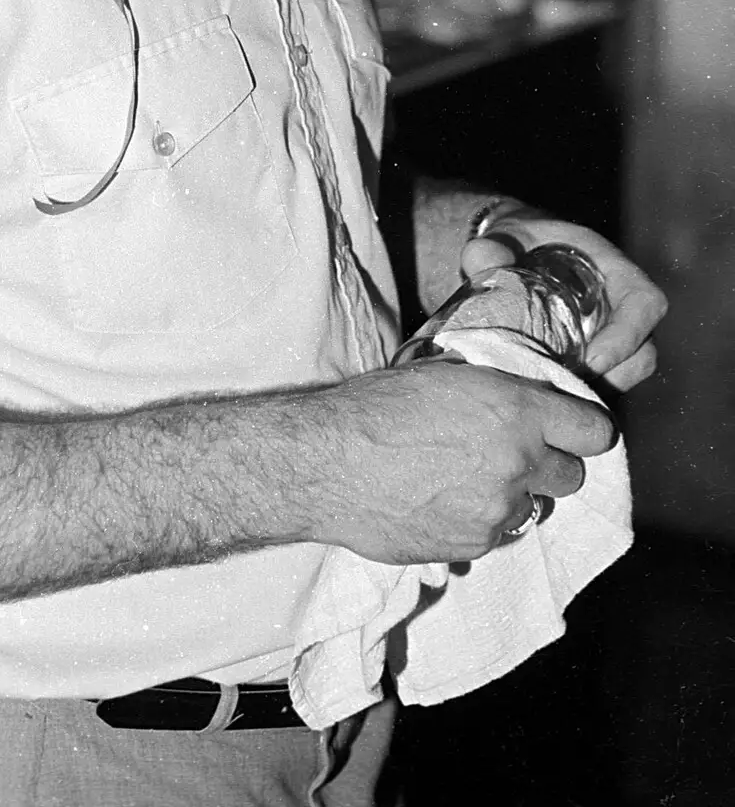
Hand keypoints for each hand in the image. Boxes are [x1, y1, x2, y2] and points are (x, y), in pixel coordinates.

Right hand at [313, 359, 616, 564]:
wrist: (327, 464)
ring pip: (532, 509)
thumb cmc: (374, 409)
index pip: (595, 430)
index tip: (570, 431)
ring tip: (463, 480)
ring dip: (510, 497)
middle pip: (571, 476)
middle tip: (511, 456)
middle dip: (547, 466)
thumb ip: (493, 395)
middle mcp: (518, 461)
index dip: (584, 431)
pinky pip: (496, 535)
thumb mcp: (442, 377)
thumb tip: (516, 406)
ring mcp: (499, 510)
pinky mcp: (475, 545)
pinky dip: (478, 522)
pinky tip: (440, 503)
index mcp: (515, 409)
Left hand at [461, 209, 666, 391]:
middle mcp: (621, 304)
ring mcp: (612, 334)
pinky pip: (607, 384)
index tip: (592, 360)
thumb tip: (481, 260)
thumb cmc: (515, 240)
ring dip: (602, 392)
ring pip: (629, 374)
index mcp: (612, 269)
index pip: (646, 302)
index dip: (628, 335)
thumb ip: (489, 247)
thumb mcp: (504, 236)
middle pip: (644, 350)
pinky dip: (586, 398)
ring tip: (560, 399)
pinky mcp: (596, 357)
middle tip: (569, 389)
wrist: (510, 253)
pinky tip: (553, 403)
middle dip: (614, 377)